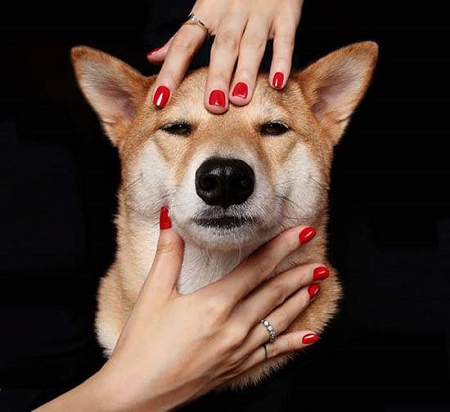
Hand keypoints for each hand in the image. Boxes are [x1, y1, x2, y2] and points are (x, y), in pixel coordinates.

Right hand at [34, 209, 323, 410]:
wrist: (136, 396)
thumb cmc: (142, 344)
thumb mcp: (152, 294)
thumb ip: (168, 254)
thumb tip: (170, 218)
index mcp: (214, 304)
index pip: (257, 268)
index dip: (281, 247)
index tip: (302, 233)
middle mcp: (233, 327)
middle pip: (274, 293)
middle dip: (298, 274)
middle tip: (318, 260)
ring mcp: (238, 350)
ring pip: (278, 320)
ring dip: (299, 301)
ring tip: (316, 285)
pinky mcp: (236, 369)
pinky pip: (272, 353)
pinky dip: (293, 343)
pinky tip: (309, 338)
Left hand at [148, 0, 306, 112]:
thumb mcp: (204, 6)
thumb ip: (181, 37)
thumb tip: (153, 59)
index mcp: (207, 10)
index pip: (184, 43)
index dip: (171, 71)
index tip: (160, 99)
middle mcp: (232, 10)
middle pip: (222, 47)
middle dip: (217, 77)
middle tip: (213, 106)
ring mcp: (261, 11)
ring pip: (251, 45)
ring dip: (246, 73)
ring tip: (239, 100)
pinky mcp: (287, 13)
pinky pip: (284, 40)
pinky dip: (282, 61)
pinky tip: (277, 83)